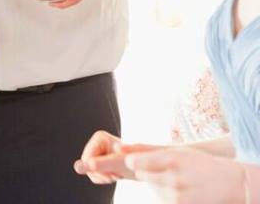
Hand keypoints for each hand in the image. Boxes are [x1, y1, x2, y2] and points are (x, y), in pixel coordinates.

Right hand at [75, 131, 161, 183]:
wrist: (150, 169)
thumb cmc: (138, 164)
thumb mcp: (116, 165)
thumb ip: (96, 165)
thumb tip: (76, 167)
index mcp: (99, 137)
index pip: (86, 159)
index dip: (98, 170)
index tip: (114, 170)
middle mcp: (98, 142)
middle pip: (87, 165)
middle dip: (102, 174)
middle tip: (117, 174)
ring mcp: (100, 151)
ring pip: (90, 170)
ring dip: (104, 177)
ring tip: (118, 173)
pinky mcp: (103, 159)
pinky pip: (95, 173)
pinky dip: (105, 178)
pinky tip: (115, 174)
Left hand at [124, 147, 248, 203]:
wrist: (230, 184)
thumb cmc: (198, 163)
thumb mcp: (177, 151)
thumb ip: (145, 149)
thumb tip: (117, 149)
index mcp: (173, 160)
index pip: (140, 162)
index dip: (133, 161)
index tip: (130, 161)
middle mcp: (174, 178)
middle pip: (143, 175)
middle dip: (148, 172)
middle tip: (166, 170)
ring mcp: (178, 196)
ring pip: (152, 188)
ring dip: (158, 185)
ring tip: (178, 180)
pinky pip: (162, 200)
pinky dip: (167, 196)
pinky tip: (183, 191)